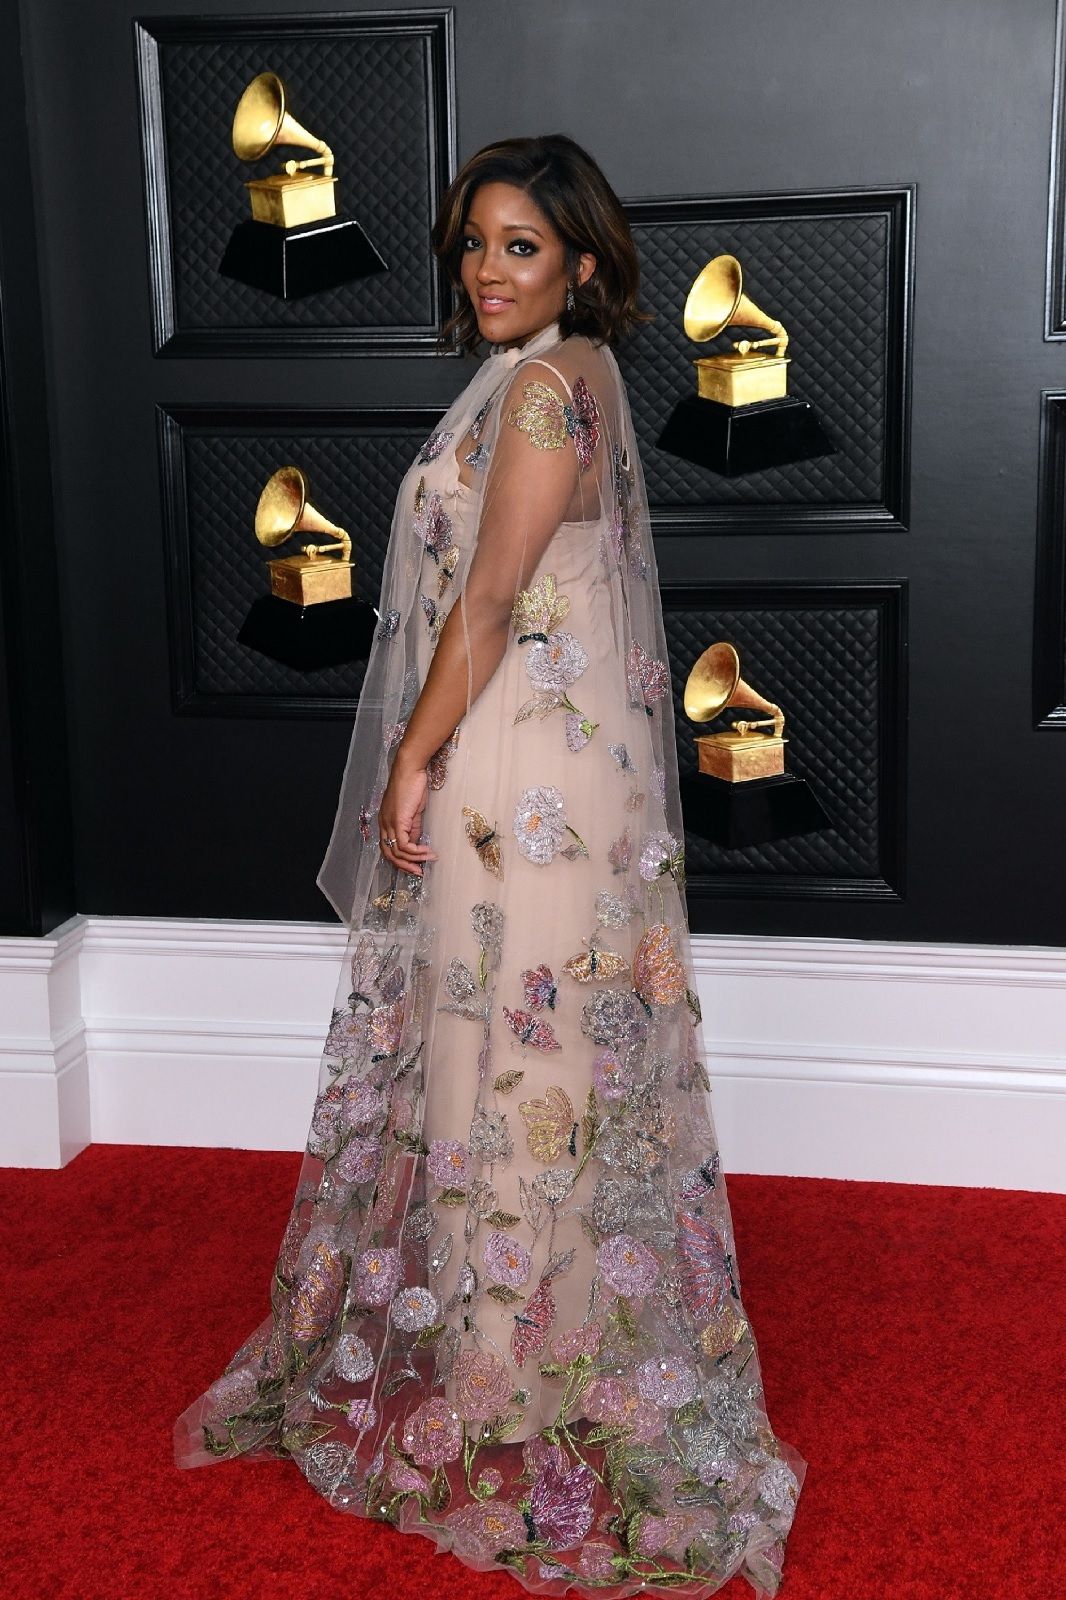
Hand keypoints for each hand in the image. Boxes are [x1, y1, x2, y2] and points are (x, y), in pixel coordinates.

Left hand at [378, 752, 437, 875]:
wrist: (410, 770)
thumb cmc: (412, 786)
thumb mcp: (412, 811)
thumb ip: (412, 828)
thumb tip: (415, 842)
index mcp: (385, 822)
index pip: (388, 848)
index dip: (400, 860)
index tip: (415, 865)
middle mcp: (383, 824)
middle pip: (389, 854)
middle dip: (405, 866)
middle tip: (419, 871)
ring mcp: (389, 823)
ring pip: (397, 852)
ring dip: (414, 859)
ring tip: (429, 859)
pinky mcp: (397, 821)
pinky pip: (404, 845)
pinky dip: (415, 851)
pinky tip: (426, 851)